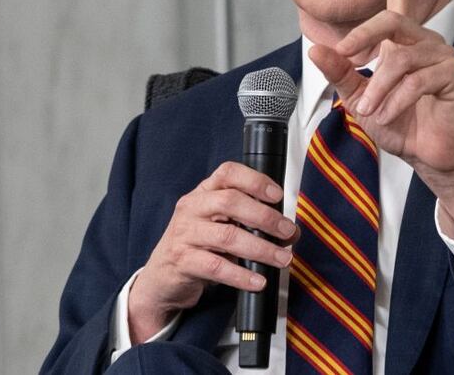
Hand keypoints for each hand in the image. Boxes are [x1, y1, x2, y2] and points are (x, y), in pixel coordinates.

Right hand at [127, 162, 297, 342]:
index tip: (277, 195)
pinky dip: (241, 275)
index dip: (255, 180)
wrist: (162, 276)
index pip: (228, 173)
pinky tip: (258, 280)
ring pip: (227, 236)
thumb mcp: (222, 225)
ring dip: (261, 248)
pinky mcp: (182, 261)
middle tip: (287, 231)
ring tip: (281, 258)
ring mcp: (185, 233)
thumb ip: (253, 223)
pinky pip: (216, 267)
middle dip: (265, 217)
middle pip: (230, 201)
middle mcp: (193, 207)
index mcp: (204, 192)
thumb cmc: (198, 245)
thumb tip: (291, 232)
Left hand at [308, 0, 453, 247]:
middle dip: (364, 35)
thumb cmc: (400, 123)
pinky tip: (388, 115)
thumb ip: (340, 73)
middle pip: (391, 19)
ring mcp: (442, 54)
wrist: (429, 155)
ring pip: (399, 58)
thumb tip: (316, 48)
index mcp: (404, 38)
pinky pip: (415, 80)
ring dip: (377, 88)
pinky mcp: (453, 75)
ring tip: (368, 111)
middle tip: (346, 57)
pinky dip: (395, 100)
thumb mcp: (359, 98)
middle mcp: (425, 39)